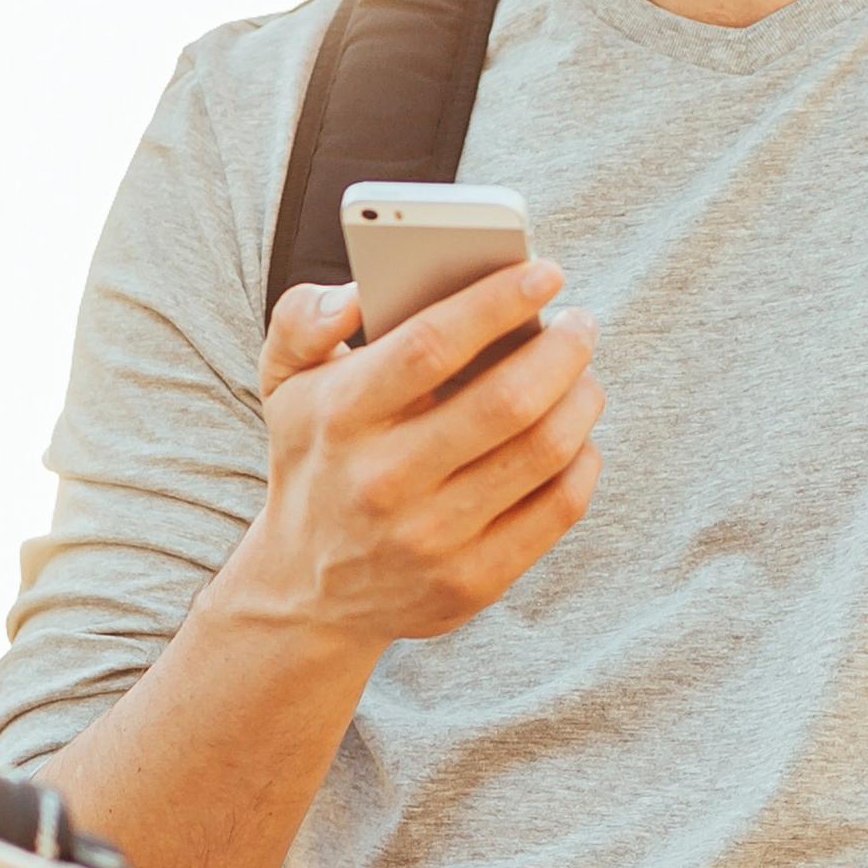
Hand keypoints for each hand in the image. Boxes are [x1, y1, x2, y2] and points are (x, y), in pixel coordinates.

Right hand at [216, 265, 603, 651]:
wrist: (308, 595)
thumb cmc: (315, 464)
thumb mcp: (283, 386)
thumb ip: (302, 319)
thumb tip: (355, 293)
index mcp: (342, 418)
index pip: (431, 345)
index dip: (497, 302)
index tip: (545, 272)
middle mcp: (386, 481)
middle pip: (506, 401)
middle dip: (563, 349)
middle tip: (581, 323)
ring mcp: (433, 538)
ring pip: (544, 451)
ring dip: (582, 398)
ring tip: (583, 371)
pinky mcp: (473, 580)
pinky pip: (559, 508)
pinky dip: (584, 459)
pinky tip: (578, 434)